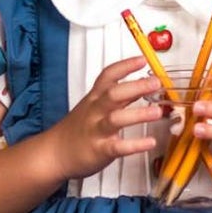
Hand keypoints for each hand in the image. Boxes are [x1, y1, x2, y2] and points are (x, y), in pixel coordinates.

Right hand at [52, 55, 164, 179]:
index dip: (125, 66)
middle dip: (136, 87)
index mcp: (95, 98)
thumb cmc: (77, 129)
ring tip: (157, 112)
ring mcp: (97, 131)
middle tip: (156, 83)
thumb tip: (142, 84)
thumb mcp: (94, 106)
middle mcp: (96, 112)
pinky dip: (135, 145)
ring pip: (116, 119)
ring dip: (138, 114)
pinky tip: (150, 142)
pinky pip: (118, 147)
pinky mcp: (99, 150)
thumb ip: (119, 96)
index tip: (142, 59)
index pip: (108, 76)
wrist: (54, 153)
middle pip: (113, 94)